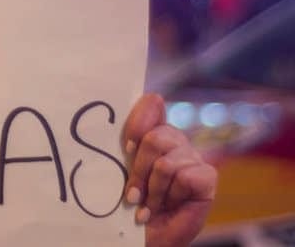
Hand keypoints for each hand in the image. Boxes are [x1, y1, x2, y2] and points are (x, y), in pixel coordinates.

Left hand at [123, 94, 216, 246]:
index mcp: (152, 131)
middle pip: (155, 137)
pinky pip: (186, 176)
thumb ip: (133, 133)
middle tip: (132, 194)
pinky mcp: (207, 177)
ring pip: (167, 162)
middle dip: (139, 170)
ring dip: (152, 190)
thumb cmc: (128, 202)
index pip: (152, 105)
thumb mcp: (121, 165)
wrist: (138, 236)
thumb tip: (155, 96)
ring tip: (148, 205)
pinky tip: (167, 207)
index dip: (137, 123)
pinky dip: (171, 196)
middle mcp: (175, 141)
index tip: (126, 147)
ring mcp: (192, 158)